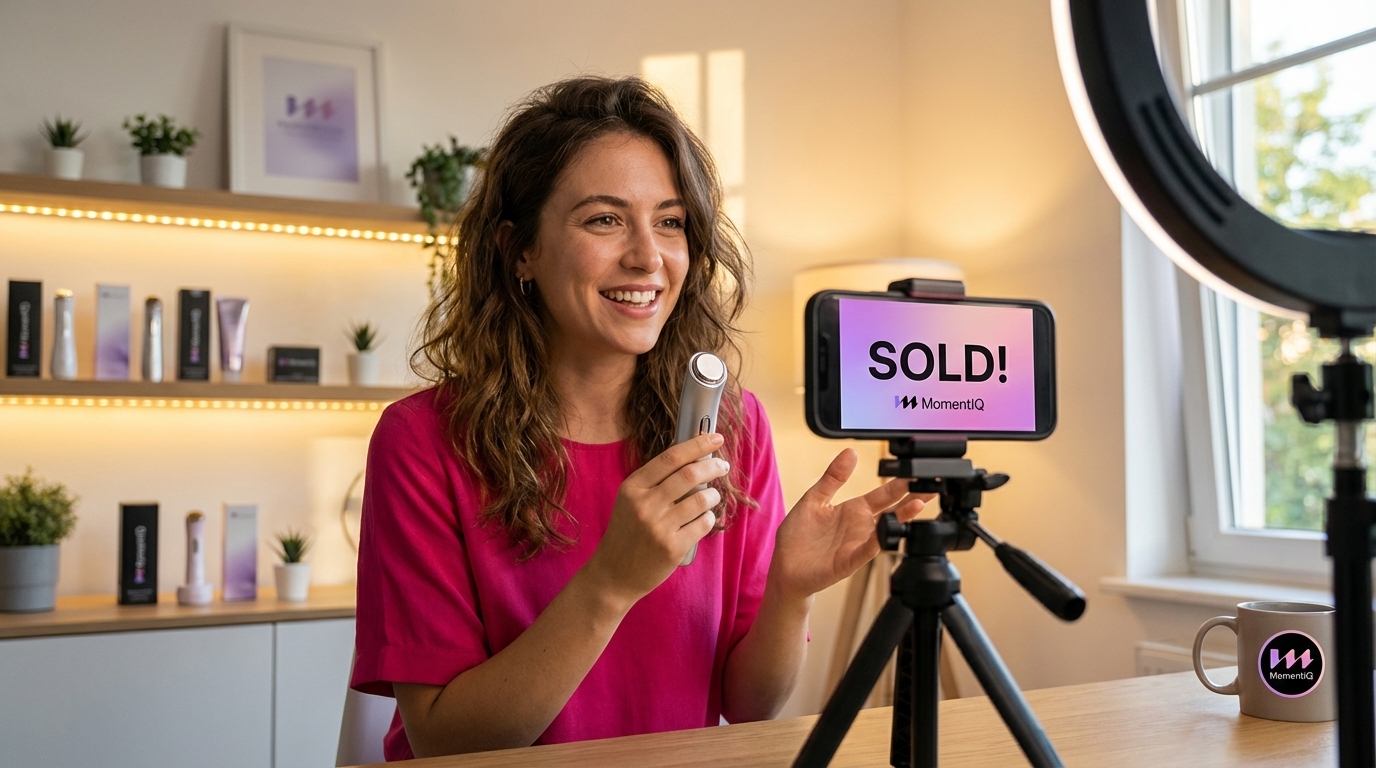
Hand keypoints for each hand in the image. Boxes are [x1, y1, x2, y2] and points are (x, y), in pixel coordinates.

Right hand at [583, 432, 728, 604]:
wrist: (613, 573)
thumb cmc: (627, 533)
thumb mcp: (630, 501)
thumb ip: (655, 481)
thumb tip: (693, 457)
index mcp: (633, 487)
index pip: (670, 458)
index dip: (697, 445)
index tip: (715, 438)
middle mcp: (644, 505)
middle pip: (690, 474)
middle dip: (713, 465)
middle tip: (722, 465)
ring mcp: (659, 527)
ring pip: (702, 499)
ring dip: (714, 495)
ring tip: (712, 497)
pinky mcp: (672, 548)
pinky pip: (704, 523)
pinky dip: (709, 518)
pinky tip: (704, 519)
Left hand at [768, 448, 929, 603]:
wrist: (784, 568)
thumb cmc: (799, 536)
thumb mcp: (815, 498)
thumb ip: (833, 477)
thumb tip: (850, 452)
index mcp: (854, 510)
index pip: (884, 494)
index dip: (901, 484)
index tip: (917, 472)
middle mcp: (861, 527)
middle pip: (893, 510)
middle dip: (913, 498)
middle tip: (931, 485)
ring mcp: (857, 544)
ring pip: (886, 529)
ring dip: (902, 518)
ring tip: (918, 504)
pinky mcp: (848, 561)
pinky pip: (866, 550)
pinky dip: (877, 541)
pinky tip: (887, 530)